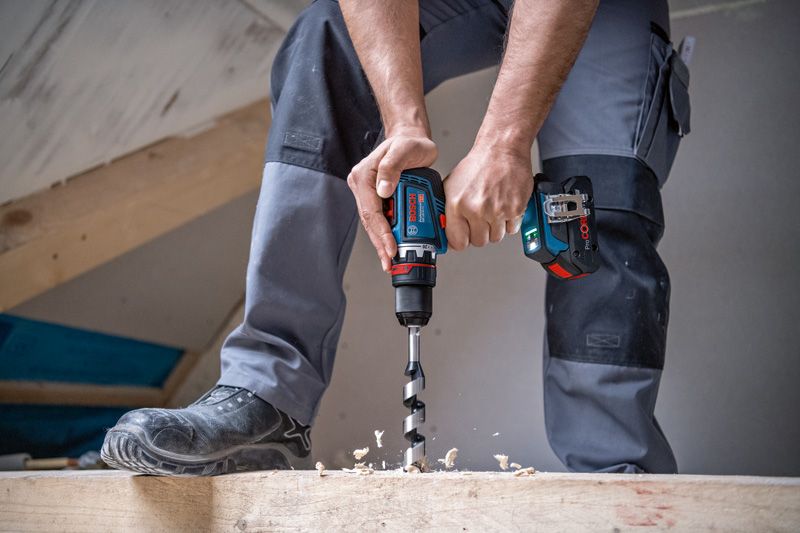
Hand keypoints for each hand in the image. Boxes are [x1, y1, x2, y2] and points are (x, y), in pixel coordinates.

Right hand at [347, 130, 437, 271]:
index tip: (391, 247)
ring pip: (374, 224)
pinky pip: (381, 220)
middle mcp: (362, 186)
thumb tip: (383, 190)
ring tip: (390, 261)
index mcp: (363, 176)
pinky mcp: (378, 199)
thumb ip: (392, 167)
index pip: (371, 210)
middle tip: (390, 262)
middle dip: (380, 244)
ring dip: (382, 243)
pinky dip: (386, 234)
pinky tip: (393, 247)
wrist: (412, 139)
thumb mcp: (403, 150)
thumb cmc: (408, 143)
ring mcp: (369, 194)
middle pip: (370, 221)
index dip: (381, 231)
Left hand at [444, 143, 532, 249]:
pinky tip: (504, 206)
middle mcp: (477, 209)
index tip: (462, 237)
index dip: (460, 241)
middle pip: (478, 242)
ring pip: (496, 237)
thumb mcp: (452, 185)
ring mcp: (498, 210)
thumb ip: (448, 209)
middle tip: (480, 219)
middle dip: (479, 233)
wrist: (502, 150)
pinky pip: (512, 229)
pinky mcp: (515, 209)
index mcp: (458, 204)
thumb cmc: (479, 165)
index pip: (457, 242)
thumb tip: (444, 229)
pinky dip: (509, 222)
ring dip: (495, 228)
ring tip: (492, 210)